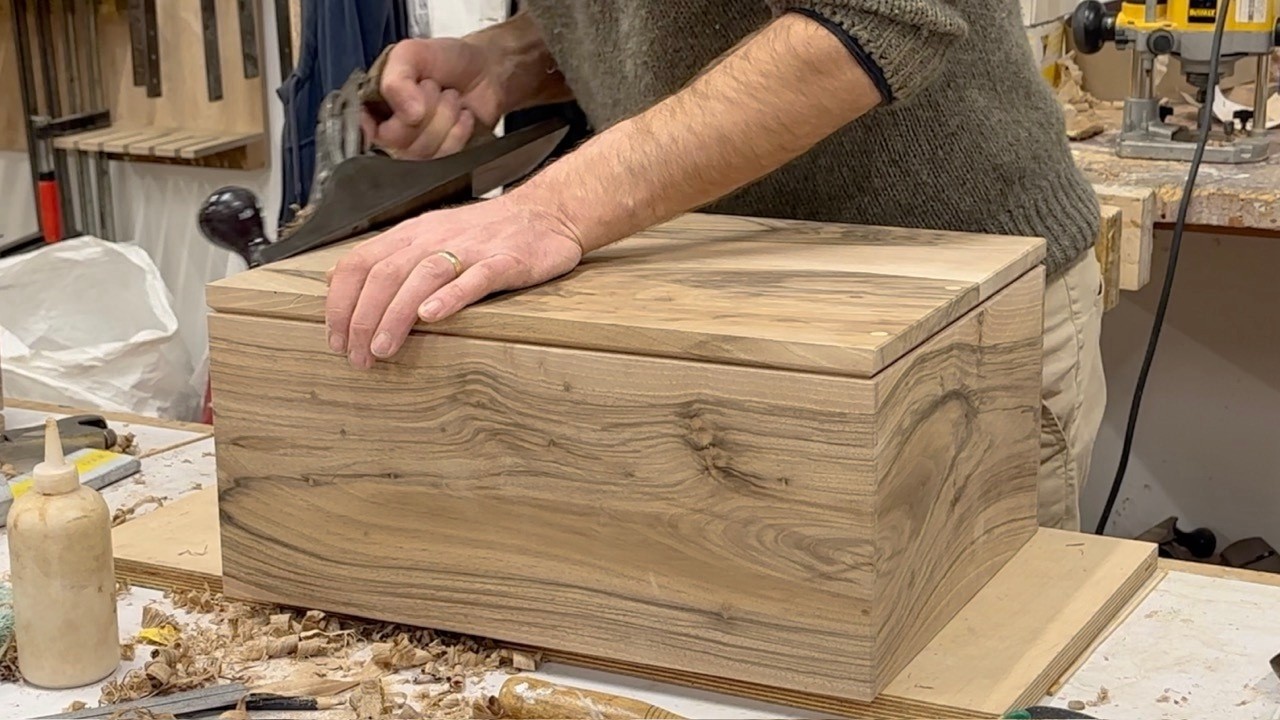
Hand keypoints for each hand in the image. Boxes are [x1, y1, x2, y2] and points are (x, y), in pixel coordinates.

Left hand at [325, 197, 583, 368]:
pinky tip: (433, 317)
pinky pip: (474, 278)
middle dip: (362, 319)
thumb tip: (334, 280)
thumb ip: (386, 257)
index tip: (335, 338)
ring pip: (421, 277)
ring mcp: (470, 249)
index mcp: (412, 234)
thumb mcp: (428, 235)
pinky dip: (450, 297)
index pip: (360, 262)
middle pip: (385, 275)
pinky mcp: (505, 261)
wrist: (547, 211)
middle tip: (357, 356)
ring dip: (395, 316)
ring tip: (383, 349)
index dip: (340, 302)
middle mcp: (434, 238)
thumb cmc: (486, 231)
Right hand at [362, 37, 506, 158]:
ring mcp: (416, 151)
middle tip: (434, 88)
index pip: (360, 131)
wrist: (485, 70)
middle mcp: (390, 133)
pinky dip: (459, 133)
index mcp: (373, 107)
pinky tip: (463, 116)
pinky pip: (444, 160)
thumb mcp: (411, 54)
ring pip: (421, 153)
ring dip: (444, 118)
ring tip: (450, 98)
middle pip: (395, 142)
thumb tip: (408, 114)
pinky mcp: (442, 163)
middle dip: (424, 110)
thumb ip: (396, 79)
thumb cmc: (445, 60)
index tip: (404, 108)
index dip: (377, 126)